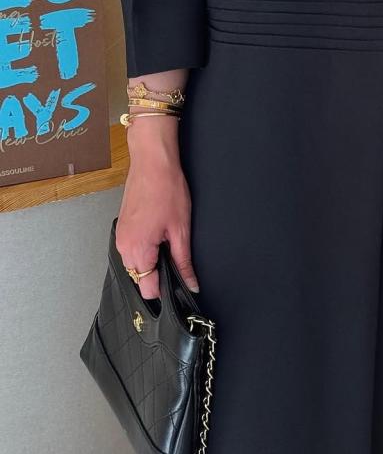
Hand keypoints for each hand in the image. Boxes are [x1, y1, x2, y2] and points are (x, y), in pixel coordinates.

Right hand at [115, 113, 199, 300]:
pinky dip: (146, 250)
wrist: (152, 161)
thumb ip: (183, 262)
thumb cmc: (167, 189)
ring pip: (136, 265)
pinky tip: (159, 235)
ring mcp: (120, 237)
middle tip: (177, 259)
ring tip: (169, 242)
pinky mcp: (122, 228)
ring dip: (152, 261)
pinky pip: (132, 250)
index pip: (148, 289)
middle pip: (141, 278)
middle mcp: (124, 247)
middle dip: (159, 275)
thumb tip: (190, 285)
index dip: (166, 291)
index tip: (179, 287)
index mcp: (138, 250)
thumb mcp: (181, 229)